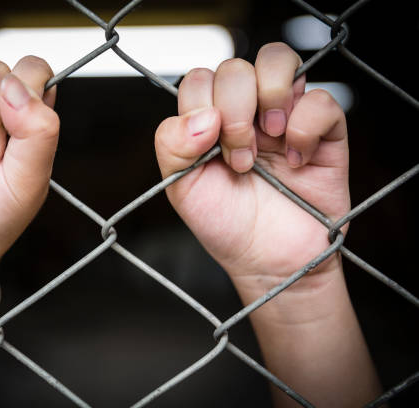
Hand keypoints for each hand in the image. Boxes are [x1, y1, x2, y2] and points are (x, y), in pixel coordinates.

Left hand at [155, 42, 349, 301]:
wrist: (268, 262)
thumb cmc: (224, 223)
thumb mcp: (181, 188)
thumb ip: (172, 145)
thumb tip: (205, 115)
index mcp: (209, 119)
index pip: (199, 79)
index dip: (202, 107)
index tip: (211, 150)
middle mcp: (246, 110)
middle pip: (235, 67)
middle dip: (234, 111)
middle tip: (240, 159)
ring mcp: (284, 116)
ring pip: (278, 59)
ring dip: (268, 98)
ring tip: (270, 140)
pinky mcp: (324, 131)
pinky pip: (322, 99)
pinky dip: (306, 127)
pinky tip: (297, 160)